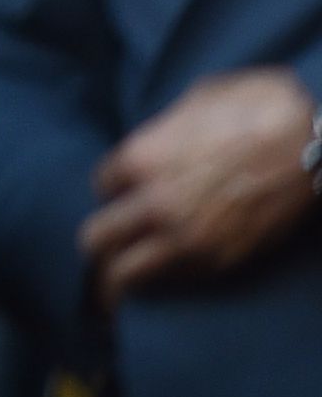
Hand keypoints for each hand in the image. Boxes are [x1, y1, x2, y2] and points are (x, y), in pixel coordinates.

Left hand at [84, 67, 320, 297]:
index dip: (111, 190)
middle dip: (95, 246)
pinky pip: (175, 281)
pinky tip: (160, 283)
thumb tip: (161, 140)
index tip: (121, 196)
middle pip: (95, 238)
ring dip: (115, 282)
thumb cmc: (257, 109)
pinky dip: (163, 284)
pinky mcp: (221, 262)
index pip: (101, 186)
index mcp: (139, 158)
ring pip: (125, 275)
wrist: (314, 146)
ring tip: (109, 294)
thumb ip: (166, 130)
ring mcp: (187, 238)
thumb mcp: (195, 102)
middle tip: (98, 253)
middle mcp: (153, 204)